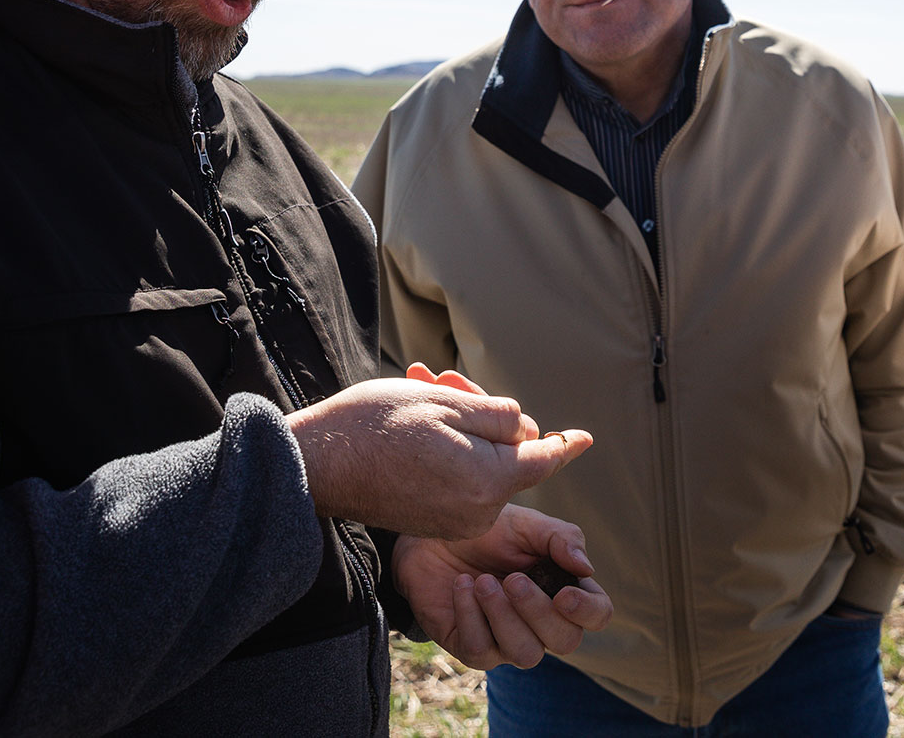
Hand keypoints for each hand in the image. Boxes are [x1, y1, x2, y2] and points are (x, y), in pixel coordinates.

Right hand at [287, 378, 591, 538]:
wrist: (315, 463)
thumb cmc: (375, 425)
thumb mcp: (445, 402)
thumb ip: (498, 417)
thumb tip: (525, 432)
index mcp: (487, 480)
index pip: (542, 460)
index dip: (566, 444)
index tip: (587, 436)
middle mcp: (476, 511)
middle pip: (506, 457)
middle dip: (487, 419)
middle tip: (445, 380)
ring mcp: (452, 521)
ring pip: (480, 467)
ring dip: (462, 432)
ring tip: (422, 394)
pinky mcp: (431, 522)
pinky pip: (458, 483)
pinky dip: (448, 453)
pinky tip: (417, 425)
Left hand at [396, 504, 613, 669]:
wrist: (431, 536)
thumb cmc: (486, 531)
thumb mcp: (527, 524)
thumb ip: (561, 538)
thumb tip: (586, 568)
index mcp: (564, 590)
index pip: (597, 615)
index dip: (588, 611)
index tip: (564, 594)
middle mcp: (540, 623)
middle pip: (565, 641)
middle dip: (539, 611)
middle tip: (512, 578)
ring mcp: (506, 640)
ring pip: (525, 654)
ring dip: (504, 617)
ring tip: (482, 581)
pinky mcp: (472, 648)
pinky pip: (480, 650)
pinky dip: (470, 615)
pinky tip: (462, 586)